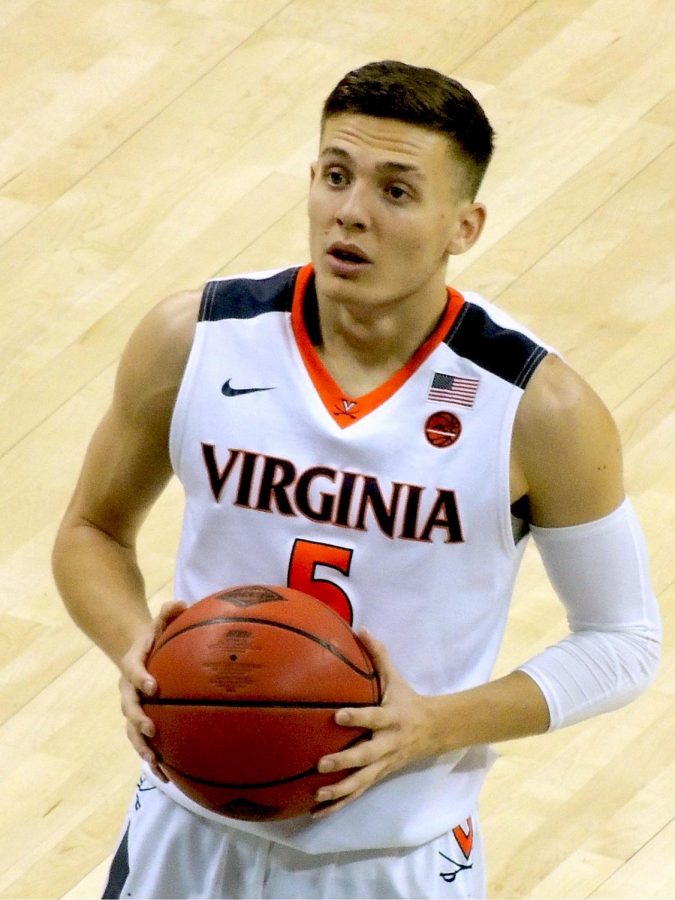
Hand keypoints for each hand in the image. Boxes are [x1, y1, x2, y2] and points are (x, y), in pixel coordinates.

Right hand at [118, 600, 186, 780]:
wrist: (138, 650)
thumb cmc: (156, 635)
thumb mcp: (160, 621)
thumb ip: (169, 612)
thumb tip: (180, 602)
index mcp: (133, 663)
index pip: (133, 670)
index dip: (140, 678)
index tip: (153, 686)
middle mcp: (128, 689)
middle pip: (128, 707)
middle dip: (139, 719)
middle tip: (152, 729)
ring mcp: (133, 707)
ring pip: (132, 731)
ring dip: (142, 747)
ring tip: (156, 762)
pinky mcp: (141, 721)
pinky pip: (145, 742)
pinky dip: (154, 759)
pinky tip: (168, 777)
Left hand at [312, 629, 436, 817]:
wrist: (434, 729)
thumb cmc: (406, 698)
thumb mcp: (395, 676)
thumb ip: (378, 655)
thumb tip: (360, 628)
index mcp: (391, 718)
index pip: (373, 718)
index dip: (357, 718)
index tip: (337, 716)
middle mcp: (388, 744)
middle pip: (366, 756)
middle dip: (345, 762)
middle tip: (321, 763)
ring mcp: (384, 764)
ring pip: (362, 782)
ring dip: (340, 791)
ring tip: (317, 796)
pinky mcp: (379, 776)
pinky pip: (358, 793)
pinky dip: (339, 805)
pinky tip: (316, 813)